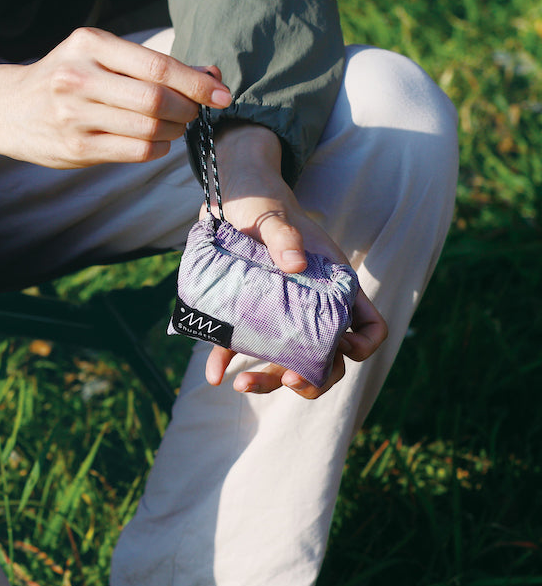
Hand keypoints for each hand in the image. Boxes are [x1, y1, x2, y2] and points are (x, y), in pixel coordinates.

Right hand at [0, 27, 231, 167]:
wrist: (6, 107)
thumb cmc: (65, 76)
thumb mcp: (97, 54)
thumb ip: (149, 63)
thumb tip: (212, 75)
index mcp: (89, 44)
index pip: (157, 65)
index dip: (197, 82)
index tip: (222, 93)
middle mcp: (78, 77)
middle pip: (156, 99)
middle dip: (188, 108)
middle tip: (195, 111)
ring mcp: (74, 115)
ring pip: (149, 129)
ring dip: (175, 130)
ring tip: (175, 124)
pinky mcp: (76, 147)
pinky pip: (136, 151)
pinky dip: (158, 147)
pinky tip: (156, 140)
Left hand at [200, 123, 387, 398]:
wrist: (229, 202)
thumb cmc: (261, 204)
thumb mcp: (272, 214)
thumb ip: (284, 234)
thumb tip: (296, 265)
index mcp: (333, 285)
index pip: (369, 325)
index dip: (363, 344)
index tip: (341, 348)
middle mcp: (312, 307)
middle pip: (329, 358)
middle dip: (314, 378)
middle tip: (289, 379)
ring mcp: (281, 315)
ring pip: (288, 361)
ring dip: (271, 379)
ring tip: (244, 383)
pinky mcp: (247, 316)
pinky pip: (242, 347)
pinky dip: (228, 362)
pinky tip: (215, 374)